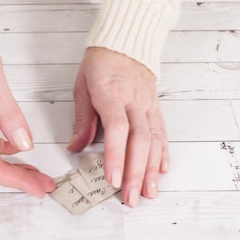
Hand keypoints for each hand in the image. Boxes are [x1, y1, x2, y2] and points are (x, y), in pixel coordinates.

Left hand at [68, 47, 168, 206]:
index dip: (116, 156)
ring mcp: (148, 105)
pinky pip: (162, 132)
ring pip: (154, 141)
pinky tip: (163, 171)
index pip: (117, 129)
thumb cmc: (101, 64)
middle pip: (139, 141)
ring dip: (153, 170)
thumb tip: (75, 148)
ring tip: (150, 193)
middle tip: (132, 198)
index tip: (112, 179)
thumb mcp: (82, 87)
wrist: (126, 41)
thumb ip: (82, 120)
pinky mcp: (156, 108)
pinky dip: (163, 153)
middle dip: (136, 172)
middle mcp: (134, 101)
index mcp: (112, 95)